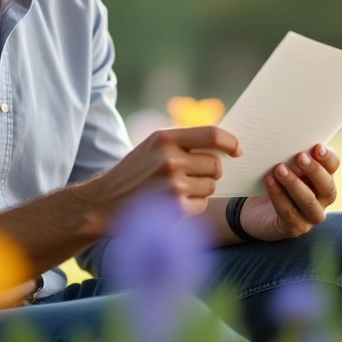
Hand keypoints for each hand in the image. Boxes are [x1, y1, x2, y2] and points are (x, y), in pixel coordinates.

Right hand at [98, 126, 240, 217]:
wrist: (104, 201)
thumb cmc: (134, 172)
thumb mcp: (153, 147)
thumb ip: (184, 143)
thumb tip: (225, 146)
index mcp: (165, 138)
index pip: (211, 134)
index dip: (230, 142)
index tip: (237, 150)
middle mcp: (170, 159)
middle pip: (215, 165)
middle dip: (210, 172)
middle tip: (191, 176)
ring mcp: (173, 184)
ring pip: (210, 186)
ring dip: (200, 190)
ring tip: (175, 190)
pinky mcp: (176, 207)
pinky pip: (202, 205)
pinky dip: (193, 206)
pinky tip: (172, 204)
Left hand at [239, 144, 339, 240]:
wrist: (257, 210)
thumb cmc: (275, 180)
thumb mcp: (285, 164)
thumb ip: (291, 153)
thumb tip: (287, 136)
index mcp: (324, 177)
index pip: (334, 165)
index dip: (328, 157)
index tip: (317, 146)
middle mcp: (323, 198)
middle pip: (327, 186)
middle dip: (314, 171)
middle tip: (299, 157)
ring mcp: (310, 216)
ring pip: (308, 201)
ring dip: (294, 184)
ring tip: (279, 169)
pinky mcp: (295, 227)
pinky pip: (288, 212)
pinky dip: (278, 196)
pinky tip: (269, 182)